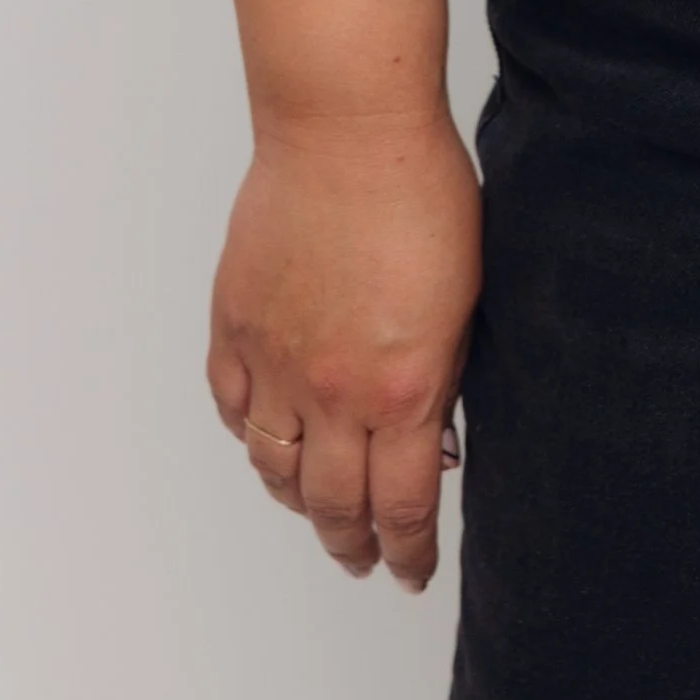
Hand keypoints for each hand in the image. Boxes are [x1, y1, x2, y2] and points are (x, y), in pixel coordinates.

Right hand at [207, 107, 480, 591]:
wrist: (349, 127)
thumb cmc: (424, 190)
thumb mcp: (465, 297)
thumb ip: (445, 375)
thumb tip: (437, 435)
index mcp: (402, 389)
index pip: (403, 505)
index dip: (408, 551)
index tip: (411, 572)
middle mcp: (332, 392)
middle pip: (333, 505)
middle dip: (353, 544)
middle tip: (365, 560)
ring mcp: (276, 361)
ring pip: (275, 467)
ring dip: (297, 501)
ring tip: (317, 512)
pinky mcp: (235, 327)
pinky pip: (234, 408)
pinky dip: (250, 436)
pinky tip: (266, 442)